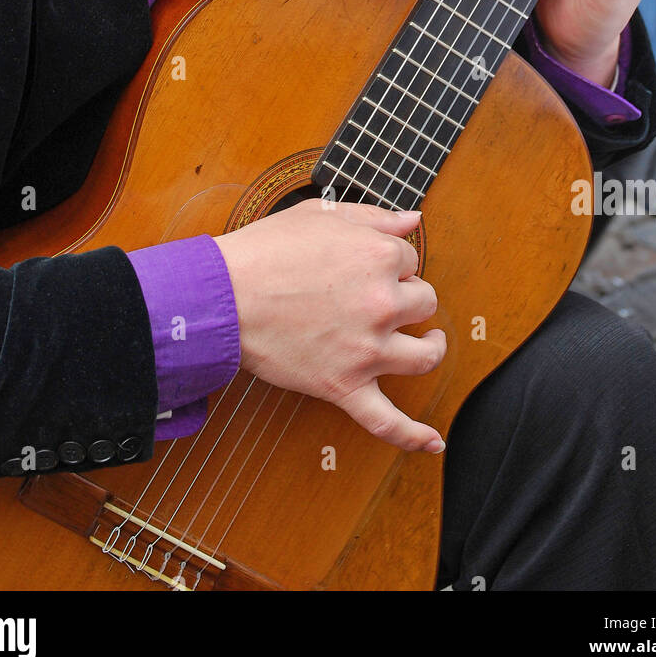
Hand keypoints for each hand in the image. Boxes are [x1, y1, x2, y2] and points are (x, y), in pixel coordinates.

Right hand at [214, 201, 445, 452]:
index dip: (390, 262)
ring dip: (431, 348)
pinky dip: (412, 435)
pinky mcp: (345, 386)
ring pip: (424, 356)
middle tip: (378, 296)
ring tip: (429, 343)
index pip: (410, 260)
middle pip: (423, 303)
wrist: (223, 295)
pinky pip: (387, 421)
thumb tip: (413, 219)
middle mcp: (382, 303)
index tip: (366, 266)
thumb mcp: (321, 214)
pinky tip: (432, 442)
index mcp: (379, 257)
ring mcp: (367, 349)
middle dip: (407, 296)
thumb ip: (375, 216)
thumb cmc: (265, 251)